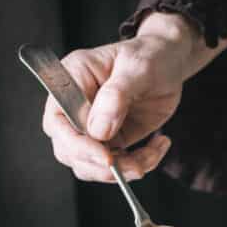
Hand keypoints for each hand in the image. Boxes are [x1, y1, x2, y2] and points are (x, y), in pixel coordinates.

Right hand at [41, 13, 198, 181]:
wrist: (168, 64)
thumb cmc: (149, 57)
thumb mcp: (137, 68)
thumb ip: (116, 96)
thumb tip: (98, 130)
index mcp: (72, 80)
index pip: (57, 121)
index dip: (78, 145)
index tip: (107, 158)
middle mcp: (76, 106)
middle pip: (69, 151)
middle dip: (101, 167)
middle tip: (136, 167)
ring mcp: (93, 126)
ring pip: (91, 165)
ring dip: (123, 170)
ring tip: (153, 153)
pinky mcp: (112, 140)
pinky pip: (117, 165)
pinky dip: (140, 164)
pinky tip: (159, 145)